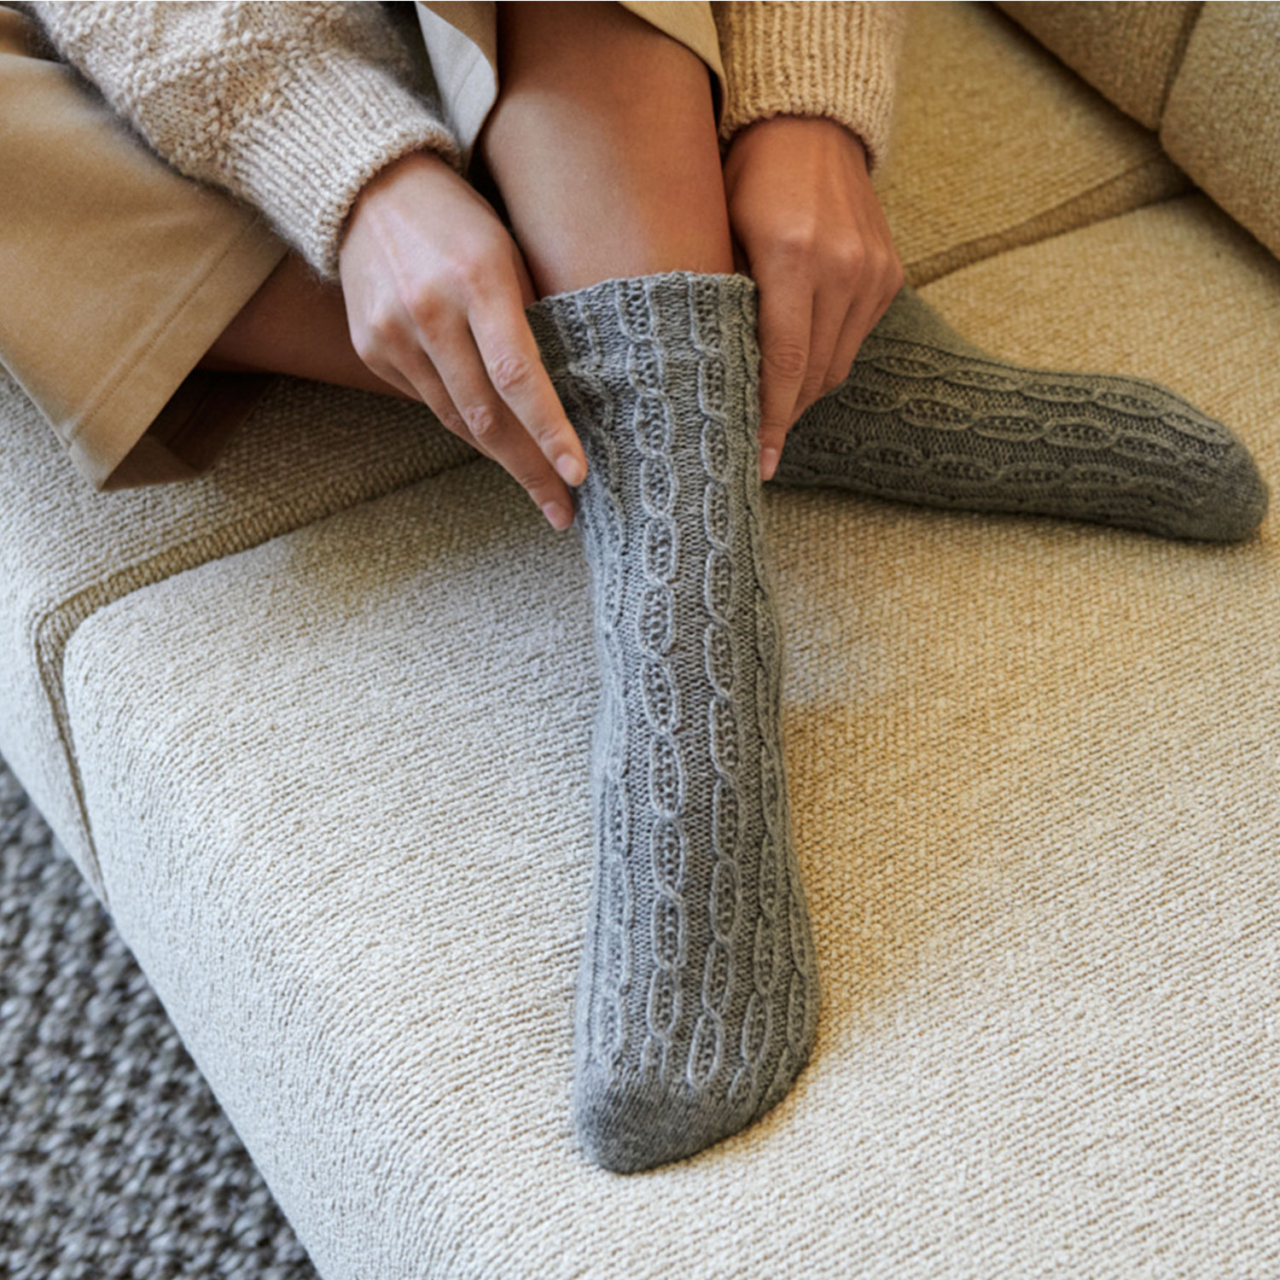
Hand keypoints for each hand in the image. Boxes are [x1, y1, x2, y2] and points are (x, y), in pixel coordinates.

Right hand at [338, 150, 586, 529]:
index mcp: (477, 280)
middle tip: (561, 510)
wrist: (366, 187)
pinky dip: (462, 419)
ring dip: (500, 456)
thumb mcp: (506, 251)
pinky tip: (490, 432)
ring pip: (455, 418)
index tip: (575, 475)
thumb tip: (564, 392)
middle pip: (486, 414)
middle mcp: (429, 312)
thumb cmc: (459, 219)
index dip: (549, 431)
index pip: (519, 375)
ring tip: (536, 484)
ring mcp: (392, 334)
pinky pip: (427, 400)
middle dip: (528, 468)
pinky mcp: (371, 349)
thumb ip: (529, 318)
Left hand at [722, 116, 903, 479]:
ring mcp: (874, 271)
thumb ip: (720, 301)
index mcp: (794, 256)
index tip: (760, 464)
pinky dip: (826, 361)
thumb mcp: (718, 230)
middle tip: (755, 446)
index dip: (770, 420)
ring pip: (839, 364)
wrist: (810, 124)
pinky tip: (798, 368)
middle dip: (784, 416)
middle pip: (815, 374)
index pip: (784, 362)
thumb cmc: (746, 176)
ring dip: (804, 394)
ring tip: (772, 412)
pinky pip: (856, 339)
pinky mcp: (890, 273)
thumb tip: (710, 378)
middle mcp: (844, 268)